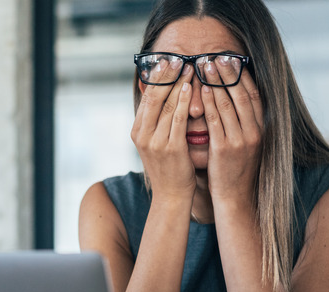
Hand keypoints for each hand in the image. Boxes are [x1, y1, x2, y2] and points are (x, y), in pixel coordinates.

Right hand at [130, 62, 195, 201]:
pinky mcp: (171, 148)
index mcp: (137, 131)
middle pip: (154, 97)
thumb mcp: (156, 142)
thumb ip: (156, 122)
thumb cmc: (168, 168)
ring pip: (167, 105)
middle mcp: (142, 135)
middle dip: (166, 76)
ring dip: (179, 83)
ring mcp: (155, 142)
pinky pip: (178, 119)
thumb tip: (161, 97)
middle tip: (177, 58)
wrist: (171, 195)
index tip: (166, 61)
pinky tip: (191, 88)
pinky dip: (184, 101)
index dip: (156, 78)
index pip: (146, 98)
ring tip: (189, 67)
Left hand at [200, 55, 263, 203]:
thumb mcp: (246, 144)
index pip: (253, 95)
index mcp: (261, 129)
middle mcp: (254, 132)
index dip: (243, 75)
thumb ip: (243, 123)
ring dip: (216, 82)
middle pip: (241, 94)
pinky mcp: (225, 149)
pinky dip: (210, 103)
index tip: (232, 59)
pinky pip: (216, 120)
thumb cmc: (236, 170)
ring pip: (228, 104)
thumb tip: (235, 101)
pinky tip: (203, 90)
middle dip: (228, 73)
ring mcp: (241, 140)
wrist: (235, 198)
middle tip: (216, 56)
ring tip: (205, 66)